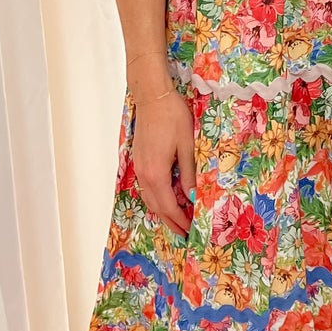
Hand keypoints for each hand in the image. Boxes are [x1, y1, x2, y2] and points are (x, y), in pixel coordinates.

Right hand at [130, 89, 195, 235]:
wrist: (152, 97)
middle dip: (171, 222)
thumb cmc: (173, 117)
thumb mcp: (188, 146)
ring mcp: (139, 168)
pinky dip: (157, 199)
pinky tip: (166, 198)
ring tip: (176, 221)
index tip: (191, 231)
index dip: (180, 220)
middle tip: (184, 233)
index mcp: (156, 173)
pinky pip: (146, 188)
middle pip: (156, 207)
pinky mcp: (139, 160)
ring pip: (149, 198)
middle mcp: (144, 174)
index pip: (168, 206)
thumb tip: (192, 198)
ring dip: (162, 212)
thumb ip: (189, 174)